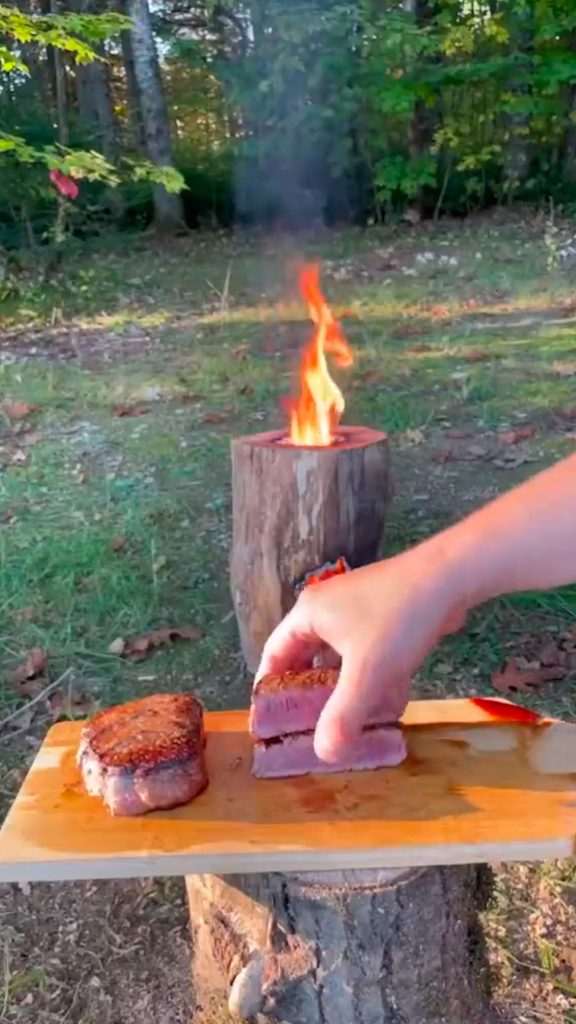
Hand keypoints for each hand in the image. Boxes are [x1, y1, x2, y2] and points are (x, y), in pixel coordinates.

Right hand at [256, 540, 466, 761]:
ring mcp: (357, 610)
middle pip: (306, 658)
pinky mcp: (384, 615)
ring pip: (340, 658)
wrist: (449, 577)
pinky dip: (371, 679)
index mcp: (308, 615)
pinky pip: (367, 653)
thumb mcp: (367, 672)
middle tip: (308, 729)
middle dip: (310, 694)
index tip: (270, 721)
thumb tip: (323, 753)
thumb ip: (343, 715)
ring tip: (345, 724)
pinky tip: (386, 706)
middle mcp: (326, 610)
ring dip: (344, 689)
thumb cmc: (398, 619)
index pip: (273, 654)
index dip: (268, 689)